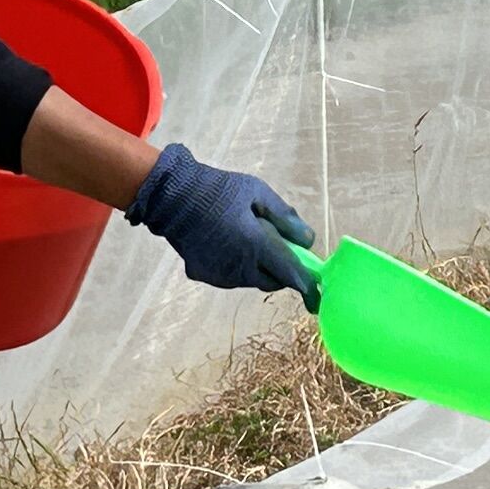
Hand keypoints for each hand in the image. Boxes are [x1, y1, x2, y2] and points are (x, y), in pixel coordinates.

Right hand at [126, 144, 317, 299]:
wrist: (173, 197)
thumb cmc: (219, 190)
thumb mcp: (258, 192)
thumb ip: (285, 218)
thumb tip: (307, 241)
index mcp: (256, 246)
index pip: (291, 275)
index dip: (308, 288)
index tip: (317, 297)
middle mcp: (240, 268)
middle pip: (273, 281)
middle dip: (282, 271)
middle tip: (278, 247)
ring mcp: (220, 275)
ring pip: (252, 280)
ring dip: (259, 268)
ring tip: (247, 238)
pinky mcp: (205, 276)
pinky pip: (231, 278)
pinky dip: (238, 267)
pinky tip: (227, 244)